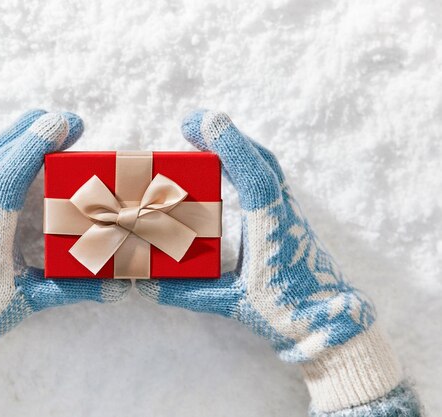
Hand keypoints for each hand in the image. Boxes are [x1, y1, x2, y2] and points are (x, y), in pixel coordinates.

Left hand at [0, 110, 129, 416]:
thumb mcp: (28, 302)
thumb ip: (73, 290)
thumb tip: (118, 288)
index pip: (8, 175)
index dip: (35, 146)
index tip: (63, 124)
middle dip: (31, 131)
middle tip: (70, 121)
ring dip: (17, 136)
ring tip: (48, 125)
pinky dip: (4, 152)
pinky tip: (22, 150)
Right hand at [137, 110, 419, 415]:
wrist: (327, 323)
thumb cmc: (286, 312)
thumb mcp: (232, 303)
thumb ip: (188, 293)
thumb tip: (148, 285)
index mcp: (271, 225)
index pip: (254, 174)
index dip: (230, 144)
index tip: (204, 120)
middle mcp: (282, 211)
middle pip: (260, 159)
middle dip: (225, 135)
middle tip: (190, 123)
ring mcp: (287, 212)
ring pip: (265, 166)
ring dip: (235, 146)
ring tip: (203, 138)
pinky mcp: (287, 218)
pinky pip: (267, 178)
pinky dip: (244, 163)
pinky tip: (225, 169)